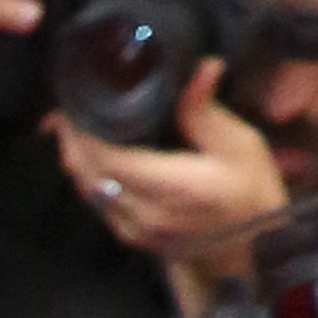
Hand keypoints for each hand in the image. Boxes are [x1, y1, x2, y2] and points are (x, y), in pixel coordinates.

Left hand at [49, 63, 283, 275]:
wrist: (254, 249)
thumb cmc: (252, 193)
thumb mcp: (241, 145)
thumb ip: (206, 111)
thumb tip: (200, 67)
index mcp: (170, 188)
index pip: (108, 158)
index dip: (84, 132)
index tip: (74, 103)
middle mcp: (143, 213)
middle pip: (88, 174)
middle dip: (70, 141)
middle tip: (63, 109)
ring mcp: (133, 230)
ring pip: (88, 190)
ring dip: (74, 159)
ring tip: (69, 126)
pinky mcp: (131, 237)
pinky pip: (98, 202)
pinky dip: (87, 176)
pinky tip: (88, 155)